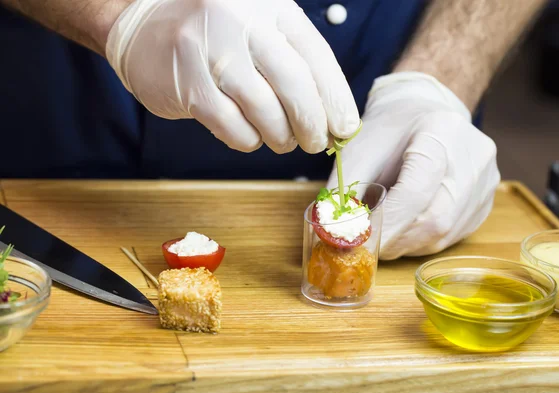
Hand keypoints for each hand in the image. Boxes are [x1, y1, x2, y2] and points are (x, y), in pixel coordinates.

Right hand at [106, 0, 358, 153]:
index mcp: (269, 5)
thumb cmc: (215, 34)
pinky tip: (250, 135)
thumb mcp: (258, 29)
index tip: (346, 128)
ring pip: (265, 111)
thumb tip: (333, 117)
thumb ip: (294, 62)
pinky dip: (249, 140)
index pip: (316, 56)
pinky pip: (233, 127)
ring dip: (281, 136)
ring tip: (283, 141)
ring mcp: (211, 51)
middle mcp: (241, 21)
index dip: (336, 98)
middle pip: (295, 84)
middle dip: (313, 123)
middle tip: (317, 143)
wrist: (142, 26)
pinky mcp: (188, 85)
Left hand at [327, 72, 499, 259]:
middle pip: (434, 218)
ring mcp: (485, 183)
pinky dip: (421, 241)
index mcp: (441, 133)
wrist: (424, 111)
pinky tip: (404, 229)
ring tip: (383, 234)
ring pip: (443, 234)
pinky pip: (452, 236)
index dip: (387, 221)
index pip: (417, 191)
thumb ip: (344, 189)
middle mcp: (474, 158)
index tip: (360, 237)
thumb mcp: (358, 149)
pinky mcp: (484, 203)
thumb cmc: (389, 130)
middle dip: (394, 238)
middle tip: (366, 244)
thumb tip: (331, 232)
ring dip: (406, 243)